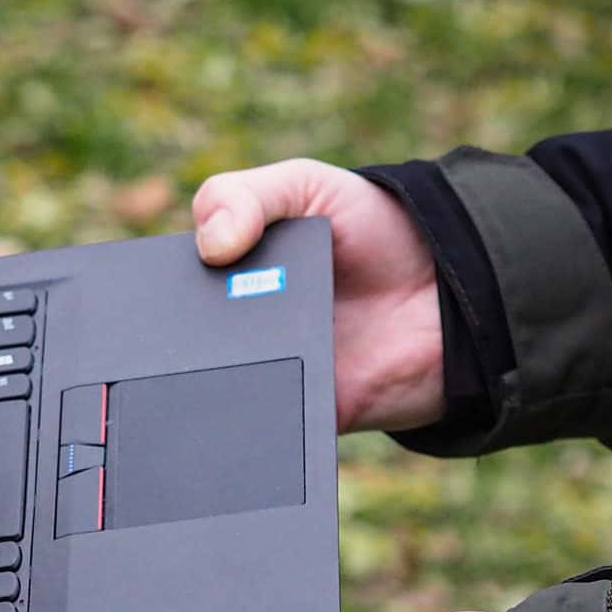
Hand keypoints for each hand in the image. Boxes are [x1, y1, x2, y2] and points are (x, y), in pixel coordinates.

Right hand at [192, 159, 443, 431]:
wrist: (453, 296)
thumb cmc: (377, 231)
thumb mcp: (308, 187)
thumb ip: (248, 197)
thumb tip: (208, 246)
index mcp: (227, 274)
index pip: (170, 285)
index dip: (158, 285)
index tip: (168, 281)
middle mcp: (236, 326)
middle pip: (183, 341)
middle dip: (183, 335)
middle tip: (209, 316)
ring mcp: (265, 370)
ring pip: (214, 384)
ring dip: (216, 375)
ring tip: (241, 349)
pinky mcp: (294, 414)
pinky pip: (260, 423)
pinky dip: (256, 414)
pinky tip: (265, 389)